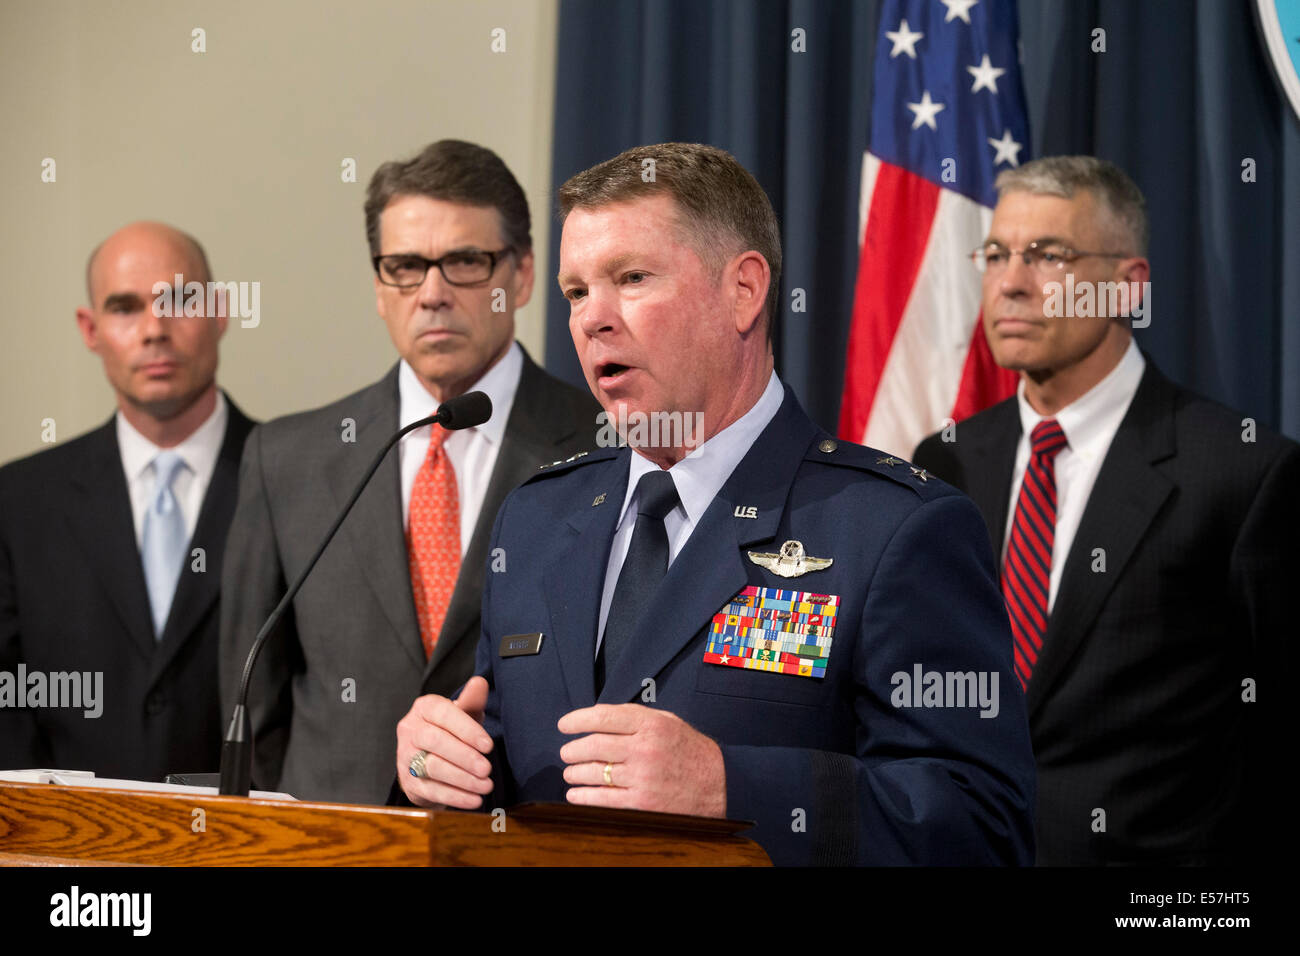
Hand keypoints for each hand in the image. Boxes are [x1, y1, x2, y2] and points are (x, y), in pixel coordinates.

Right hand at [396, 676, 493, 808]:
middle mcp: (410, 729)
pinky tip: (474, 800)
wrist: (433, 757)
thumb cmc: (454, 730)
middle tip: (487, 769)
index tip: (489, 745)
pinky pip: (430, 790)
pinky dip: (455, 796)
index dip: (466, 729)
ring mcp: (405, 756)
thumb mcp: (464, 713)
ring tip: (486, 786)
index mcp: (424, 708)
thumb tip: (480, 682)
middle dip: (464, 756)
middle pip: (433, 741)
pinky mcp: (408, 782)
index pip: (443, 714)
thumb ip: (472, 700)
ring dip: (462, 779)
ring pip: (432, 767)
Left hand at [557, 704, 725, 816]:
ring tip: (570, 773)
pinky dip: (582, 797)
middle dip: (572, 750)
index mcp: (651, 725)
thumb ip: (636, 718)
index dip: (577, 720)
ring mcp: (642, 778)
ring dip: (574, 773)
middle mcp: (645, 749)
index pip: (603, 716)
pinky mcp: (642, 803)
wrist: (720, 785)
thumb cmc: (690, 752)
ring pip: (593, 773)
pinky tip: (576, 794)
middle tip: (566, 752)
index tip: (564, 725)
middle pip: (593, 746)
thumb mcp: (669, 722)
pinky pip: (602, 799)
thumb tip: (598, 717)